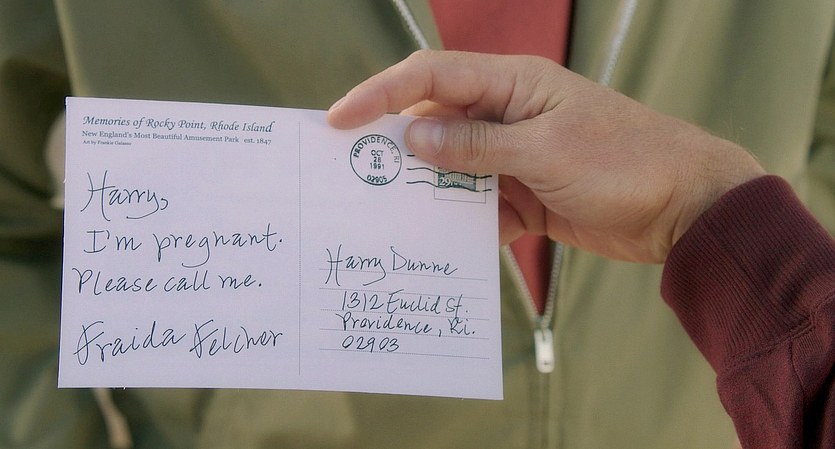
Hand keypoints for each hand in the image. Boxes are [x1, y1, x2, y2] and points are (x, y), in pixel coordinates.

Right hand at [327, 50, 764, 262]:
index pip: (432, 77)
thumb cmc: (626, 162)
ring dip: (427, 191)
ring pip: (452, 169)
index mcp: (513, 85)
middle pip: (435, 124)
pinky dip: (462, 224)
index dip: (380, 94)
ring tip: (389, 217)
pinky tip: (444, 245)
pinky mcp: (524, 195)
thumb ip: (477, 146)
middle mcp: (507, 115)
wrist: (685, 209)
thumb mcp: (546, 150)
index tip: (340, 121)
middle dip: (395, 149)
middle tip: (353, 178)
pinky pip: (478, 206)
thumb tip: (415, 139)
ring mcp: (514, 157)